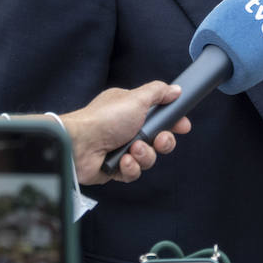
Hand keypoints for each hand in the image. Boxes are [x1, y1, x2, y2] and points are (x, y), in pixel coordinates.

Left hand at [62, 82, 190, 184]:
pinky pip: (133, 173)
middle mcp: (126, 129)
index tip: (183, 126)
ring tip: (132, 149)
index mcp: (131, 110)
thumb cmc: (104, 119)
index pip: (159, 117)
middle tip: (159, 140)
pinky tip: (123, 161)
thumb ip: (158, 92)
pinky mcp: (115, 169)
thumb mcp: (137, 99)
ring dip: (144, 155)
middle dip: (163, 142)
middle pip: (158, 140)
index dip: (173, 123)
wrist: (79, 144)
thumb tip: (175, 90)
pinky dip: (130, 168)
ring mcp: (120, 150)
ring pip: (148, 158)